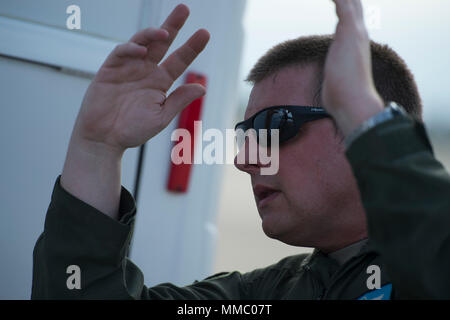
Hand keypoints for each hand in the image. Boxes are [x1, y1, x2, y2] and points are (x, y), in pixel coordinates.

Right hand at [73, 4, 209, 153]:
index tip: (205, 34)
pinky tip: (141, 51)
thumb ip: (179, 100)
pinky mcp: (110, 69)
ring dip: (152, 34)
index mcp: (160, 82)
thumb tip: (202, 87)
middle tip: (184, 9)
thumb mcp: (161, 116)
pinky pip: (121, 53)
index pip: (179, 60)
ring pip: (142, 43)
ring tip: (165, 32)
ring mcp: (128, 68)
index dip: (192, 47)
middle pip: (162, 43)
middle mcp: (146, 71)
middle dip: (173, 25)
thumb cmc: (132, 131)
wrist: (103, 139)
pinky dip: (130, 49)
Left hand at [322, 0, 383, 135]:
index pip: (351, 18)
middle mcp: (359, 34)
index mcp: (355, 43)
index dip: (345, 6)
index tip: (338, 1)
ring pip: (349, 2)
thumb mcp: (336, 79)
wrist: (354, 102)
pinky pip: (343, 3)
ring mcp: (355, 31)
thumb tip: (332, 86)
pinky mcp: (349, 30)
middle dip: (344, 0)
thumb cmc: (343, 95)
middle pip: (354, 5)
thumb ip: (335, 75)